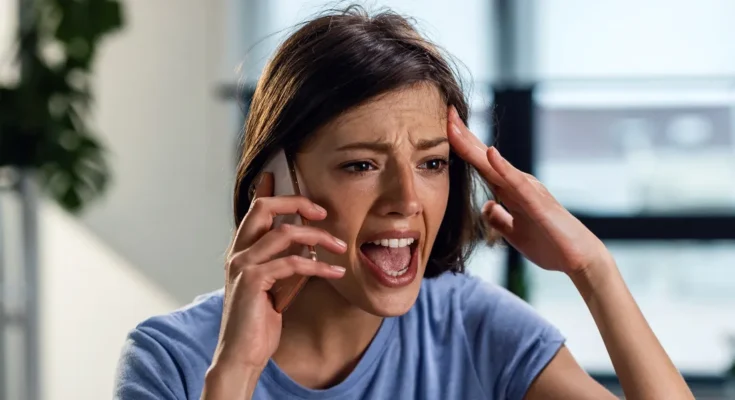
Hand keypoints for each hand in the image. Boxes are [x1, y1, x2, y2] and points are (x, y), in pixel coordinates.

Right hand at [209, 173, 347, 374]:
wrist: (243, 353)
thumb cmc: (261, 319)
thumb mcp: (278, 283)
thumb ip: (288, 260)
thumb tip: (310, 241)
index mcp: (242, 250)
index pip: (253, 210)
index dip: (266, 189)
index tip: (277, 173)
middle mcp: (238, 252)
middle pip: (263, 208)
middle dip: (295, 202)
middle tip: (322, 211)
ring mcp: (242, 264)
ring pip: (283, 232)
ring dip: (317, 236)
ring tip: (339, 246)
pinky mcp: (251, 281)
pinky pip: (291, 262)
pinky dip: (317, 265)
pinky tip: (335, 271)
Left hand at [447, 107, 611, 275]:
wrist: (578, 260)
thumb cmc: (549, 244)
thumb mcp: (514, 233)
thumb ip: (499, 218)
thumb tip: (486, 206)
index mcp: (511, 190)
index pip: (481, 164)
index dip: (462, 146)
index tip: (444, 127)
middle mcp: (518, 184)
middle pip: (484, 157)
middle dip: (464, 136)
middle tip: (446, 112)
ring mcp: (528, 191)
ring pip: (494, 165)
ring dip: (474, 146)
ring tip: (455, 127)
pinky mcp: (537, 203)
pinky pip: (517, 183)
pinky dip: (503, 167)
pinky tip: (490, 153)